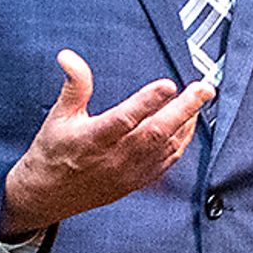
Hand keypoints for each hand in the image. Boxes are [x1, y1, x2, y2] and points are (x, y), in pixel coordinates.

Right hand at [2, 52, 215, 235]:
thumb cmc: (54, 153)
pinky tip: (189, 126)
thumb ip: (73, 86)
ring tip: (200, 100)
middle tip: (203, 88)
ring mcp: (128, 172)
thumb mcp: (58, 116)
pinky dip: (182, 142)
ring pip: (167, 147)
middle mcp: (114, 158)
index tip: (168, 85)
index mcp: (93, 139)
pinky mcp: (136, 181)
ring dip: (188, 122)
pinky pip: (166, 162)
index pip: (125, 119)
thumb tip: (69, 57)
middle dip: (185, 108)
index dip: (147, 101)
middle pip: (156, 132)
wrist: (48, 194)